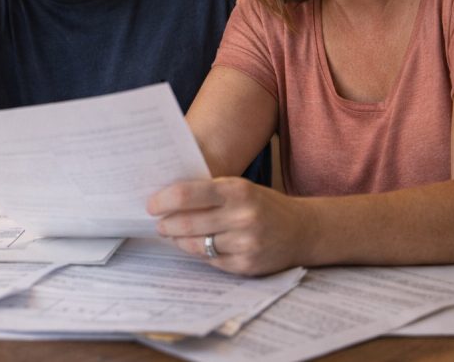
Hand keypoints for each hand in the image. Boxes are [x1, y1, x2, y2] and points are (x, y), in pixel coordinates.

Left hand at [147, 177, 314, 275]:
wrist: (302, 230)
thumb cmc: (262, 204)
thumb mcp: (239, 188)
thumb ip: (208, 191)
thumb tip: (167, 198)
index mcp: (236, 190)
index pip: (187, 194)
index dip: (163, 200)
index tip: (151, 205)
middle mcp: (241, 216)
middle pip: (186, 223)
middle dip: (166, 224)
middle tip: (159, 223)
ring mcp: (244, 243)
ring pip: (195, 245)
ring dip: (178, 240)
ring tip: (172, 234)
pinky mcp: (246, 265)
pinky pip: (209, 260)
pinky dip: (197, 253)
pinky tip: (193, 246)